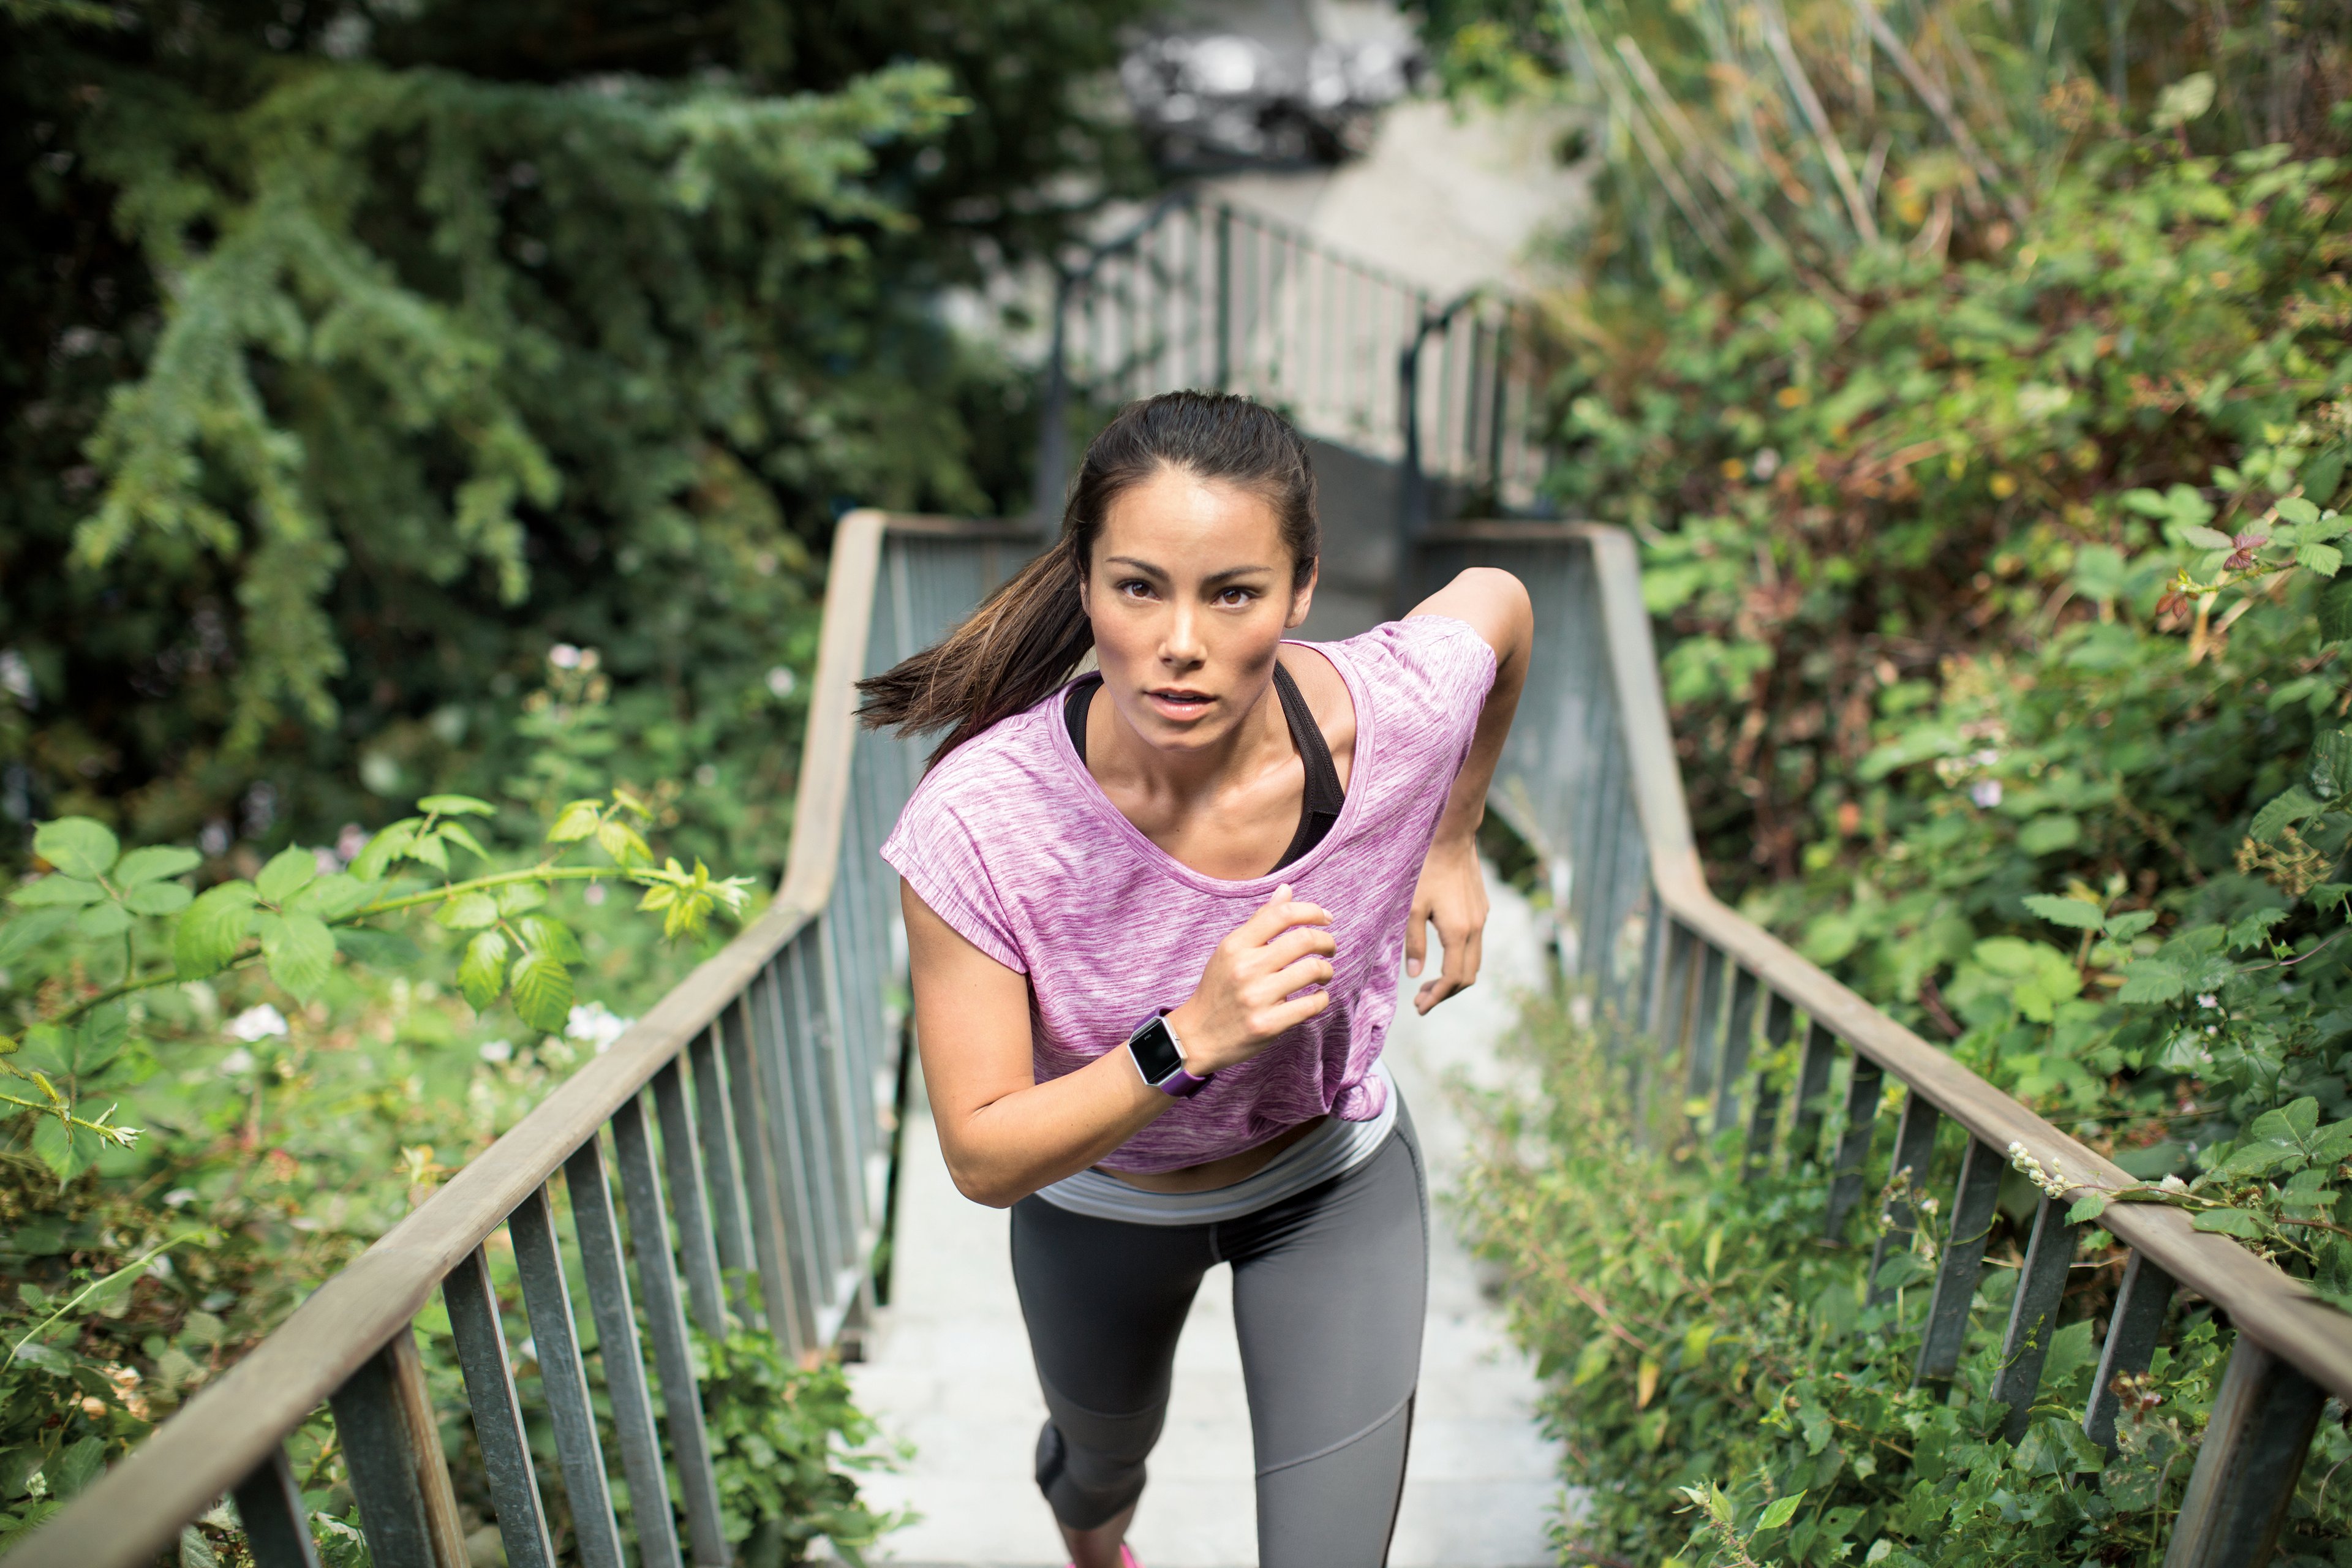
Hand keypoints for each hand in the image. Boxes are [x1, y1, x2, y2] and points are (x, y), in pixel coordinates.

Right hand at [1166, 884, 1335, 1073]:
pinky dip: (1322, 999)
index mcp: (1235, 945)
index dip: (1311, 911)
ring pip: (1312, 971)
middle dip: (1326, 942)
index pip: (1282, 914)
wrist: (1196, 1036)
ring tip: (1324, 973)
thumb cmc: (1219, 988)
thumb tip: (1287, 890)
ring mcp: (1256, 998)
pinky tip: (1317, 997)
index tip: (1325, 918)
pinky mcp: (1267, 1025)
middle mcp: (1245, 968)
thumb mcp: (1231, 950)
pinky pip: (1311, 1005)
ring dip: (1327, 970)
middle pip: (1303, 940)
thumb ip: (1260, 921)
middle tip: (1330, 948)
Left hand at [1406, 835, 1486, 1014]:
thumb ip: (1414, 943)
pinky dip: (1460, 959)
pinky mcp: (1481, 908)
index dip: (1437, 997)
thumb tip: (1415, 974)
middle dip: (1446, 992)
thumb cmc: (1426, 870)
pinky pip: (1475, 944)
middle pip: (1468, 976)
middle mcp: (1476, 928)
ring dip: (1454, 977)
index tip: (1420, 1007)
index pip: (1454, 978)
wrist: (1451, 838)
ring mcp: (1482, 918)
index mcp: (1459, 932)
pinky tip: (1441, 955)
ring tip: (1430, 983)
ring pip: (1474, 961)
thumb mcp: (1412, 907)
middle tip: (1422, 1000)